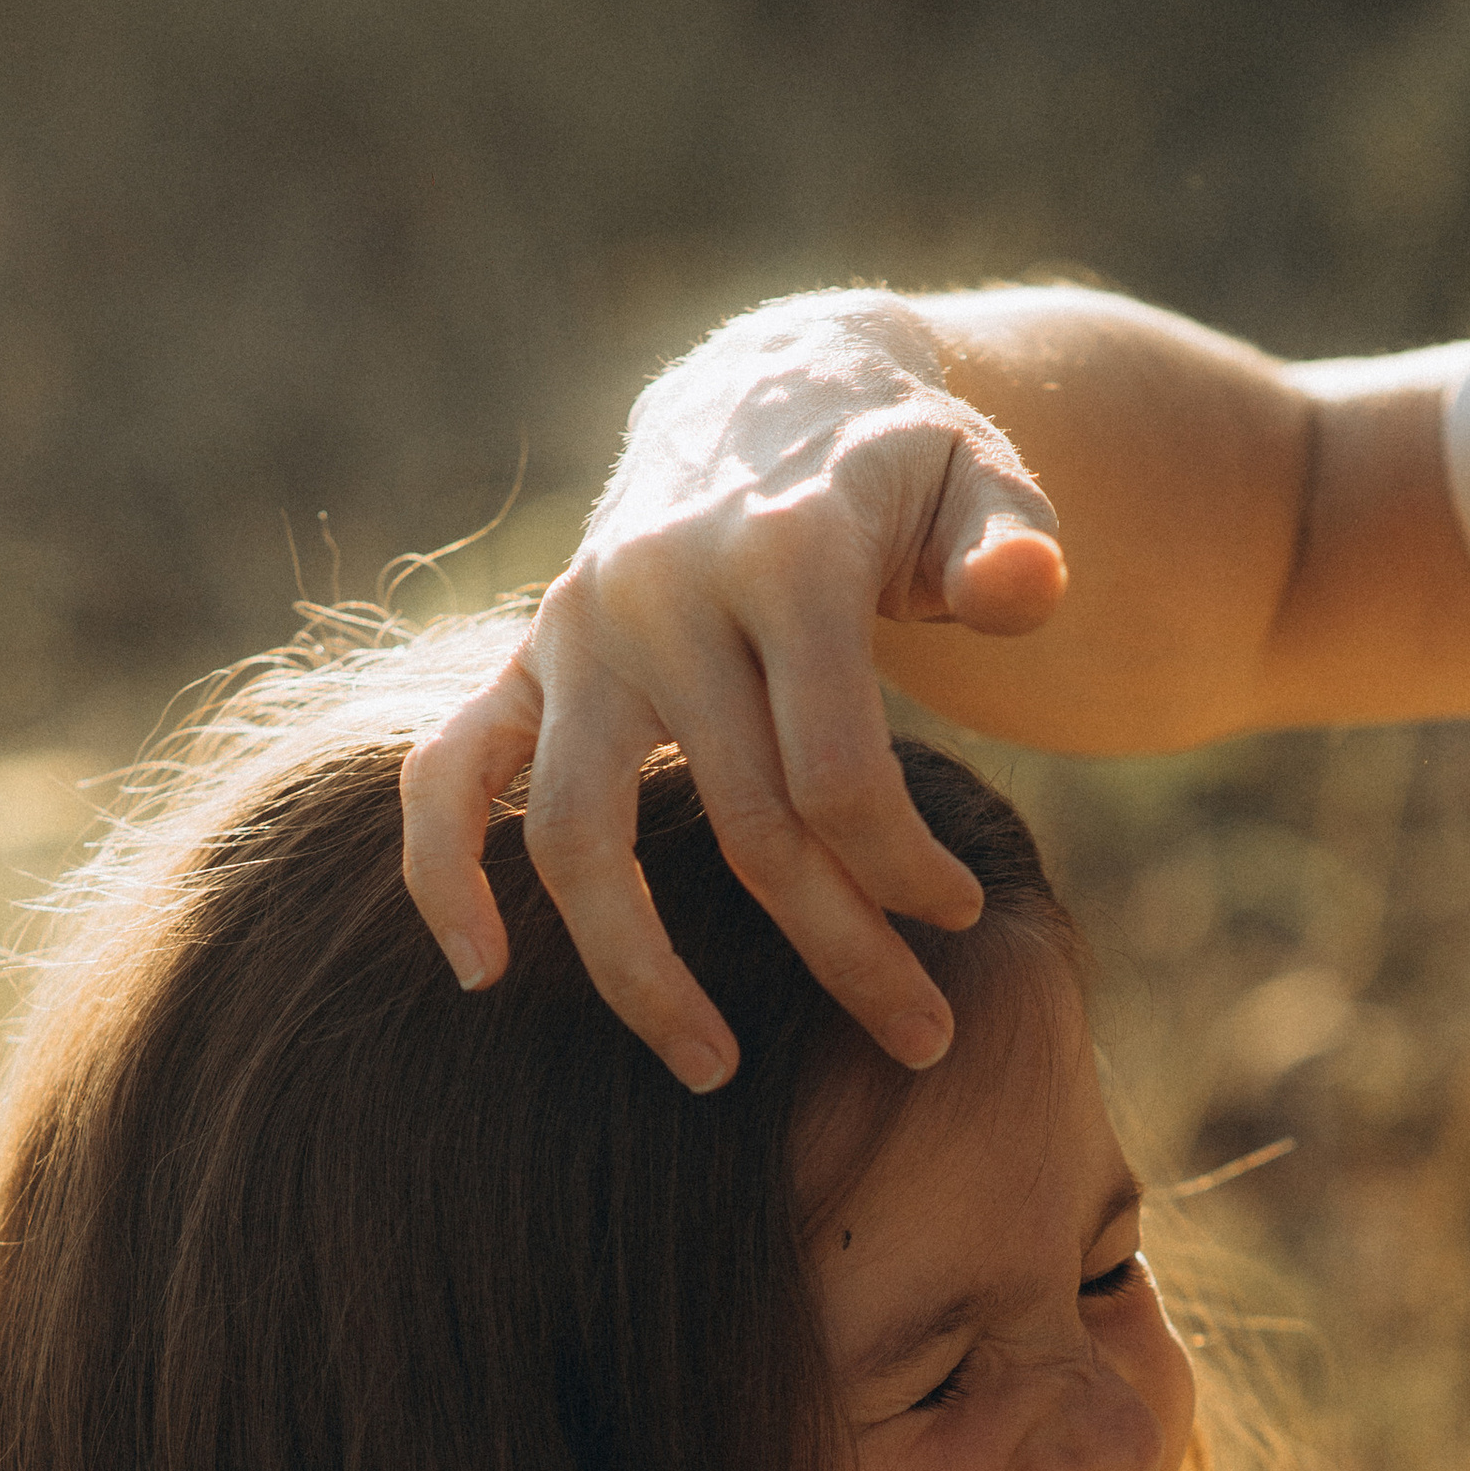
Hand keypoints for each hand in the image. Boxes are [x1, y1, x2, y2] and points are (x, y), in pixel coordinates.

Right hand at [399, 292, 1066, 1085]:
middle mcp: (661, 593)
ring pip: (581, 838)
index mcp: (783, 554)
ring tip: (714, 1071)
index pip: (836, 770)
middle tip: (922, 1038)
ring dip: (643, 974)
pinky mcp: (523, 661)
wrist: (767, 399)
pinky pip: (448, 775)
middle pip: (744, 826)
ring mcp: (578, 633)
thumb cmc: (895, 473)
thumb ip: (1012, 537)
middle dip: (845, 950)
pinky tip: (482, 972)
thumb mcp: (977, 477)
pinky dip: (445, 872)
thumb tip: (1025, 587)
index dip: (905, 869)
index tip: (961, 914)